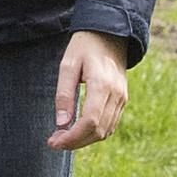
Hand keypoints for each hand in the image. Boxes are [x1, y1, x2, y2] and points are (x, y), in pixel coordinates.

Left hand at [48, 31, 131, 151]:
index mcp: (102, 85)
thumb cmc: (85, 46)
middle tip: (54, 142)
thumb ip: (64, 94)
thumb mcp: (68, 65)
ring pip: (105, 132)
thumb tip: (61, 123)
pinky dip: (94, 133)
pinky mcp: (122, 100)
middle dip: (75, 142)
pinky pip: (110, 125)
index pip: (89, 121)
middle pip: (98, 131)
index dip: (72, 137)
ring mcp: (122, 99)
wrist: (110, 34)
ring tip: (63, 138)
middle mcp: (116, 95)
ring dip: (84, 140)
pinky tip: (77, 131)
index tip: (54, 141)